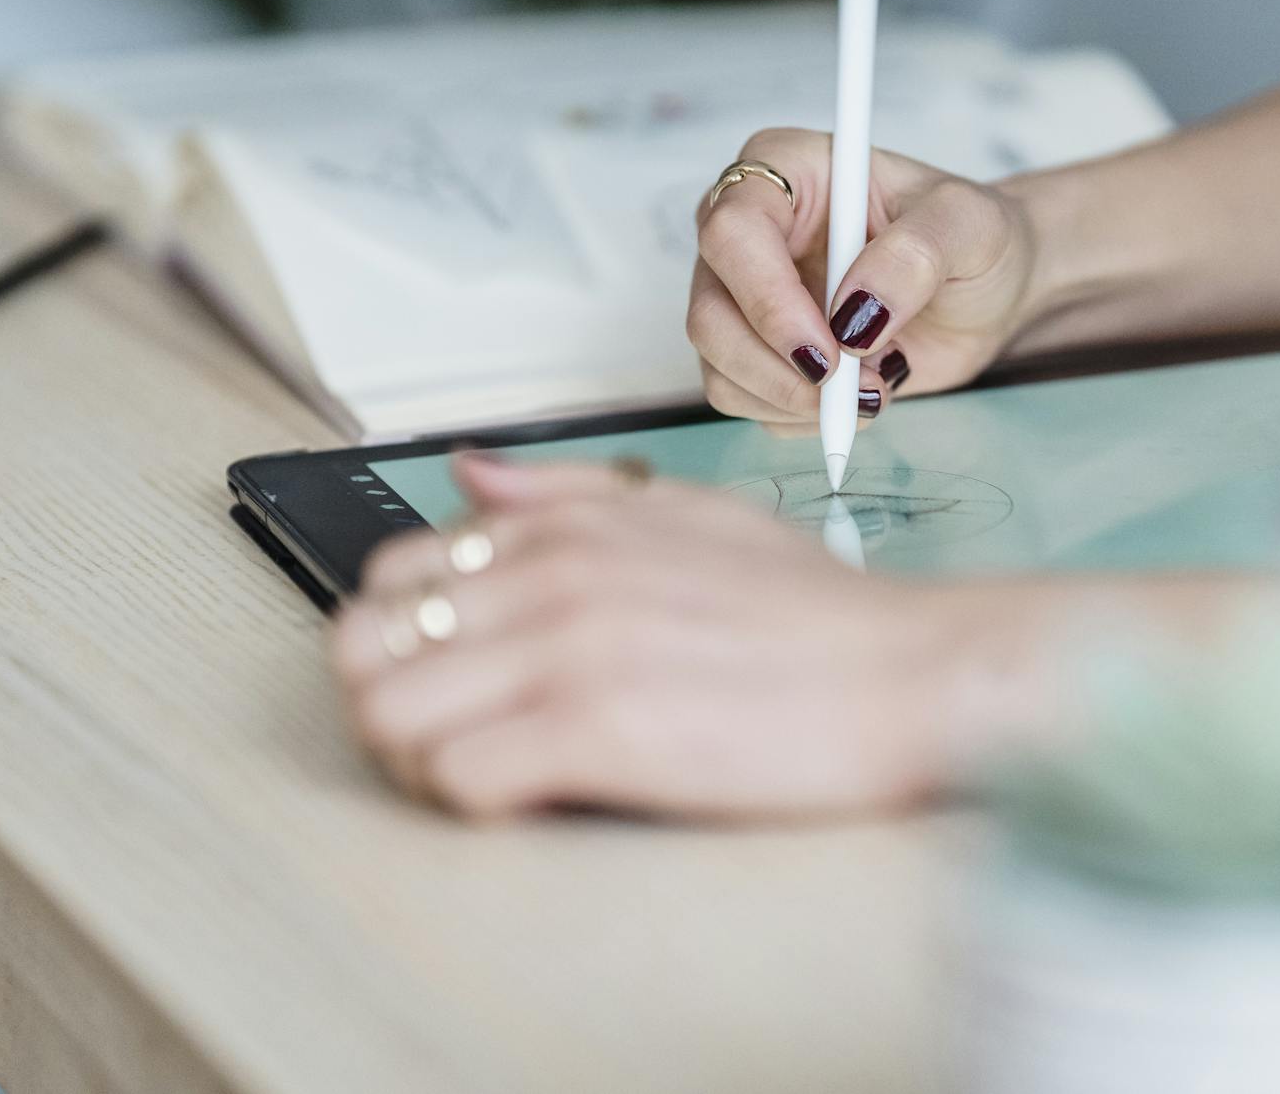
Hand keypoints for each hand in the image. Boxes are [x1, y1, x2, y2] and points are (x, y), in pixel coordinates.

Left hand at [328, 455, 1034, 819]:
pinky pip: (457, 779)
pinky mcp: (599, 732)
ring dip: (418, 760)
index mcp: (566, 528)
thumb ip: (571, 495)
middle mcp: (552, 576)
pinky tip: (536, 799)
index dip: (404, 639)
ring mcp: (571, 650)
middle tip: (453, 738)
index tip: (454, 681)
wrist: (915, 673)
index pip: (391, 573)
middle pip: (364, 645)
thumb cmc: (817, 616)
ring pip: (387, 714)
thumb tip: (471, 476)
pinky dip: (477, 803)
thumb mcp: (693, 517)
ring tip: (491, 775)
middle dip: (389, 701)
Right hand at [688, 127, 1037, 432]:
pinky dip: (801, 417)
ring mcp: (746, 295)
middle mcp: (750, 232)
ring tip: (875, 384)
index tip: (829, 347)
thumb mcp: (969, 224)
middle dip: (778, 368)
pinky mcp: (758, 349)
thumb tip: (856, 313)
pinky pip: (746, 401)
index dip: (767, 299)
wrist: (987, 289)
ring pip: (719, 367)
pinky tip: (858, 395)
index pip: (731, 233)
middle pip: (709, 313)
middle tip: (856, 386)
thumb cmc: (973, 237)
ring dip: (795, 399)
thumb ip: (916, 255)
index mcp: (784, 170)